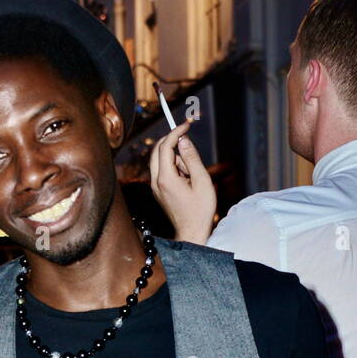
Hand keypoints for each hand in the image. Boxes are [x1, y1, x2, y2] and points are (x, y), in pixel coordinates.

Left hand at [149, 121, 216, 243]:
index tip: (187, 125)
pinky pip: (162, 170)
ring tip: (191, 174)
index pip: (165, 146)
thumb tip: (183, 140)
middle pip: (157, 150)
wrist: (192, 232)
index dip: (176, 132)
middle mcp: (155, 182)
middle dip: (172, 142)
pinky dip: (173, 167)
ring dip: (175, 157)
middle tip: (188, 141)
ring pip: (159, 160)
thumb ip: (192, 158)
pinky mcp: (158, 190)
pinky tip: (186, 179)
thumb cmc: (200, 210)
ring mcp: (154, 187)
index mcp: (165, 179)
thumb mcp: (202, 181)